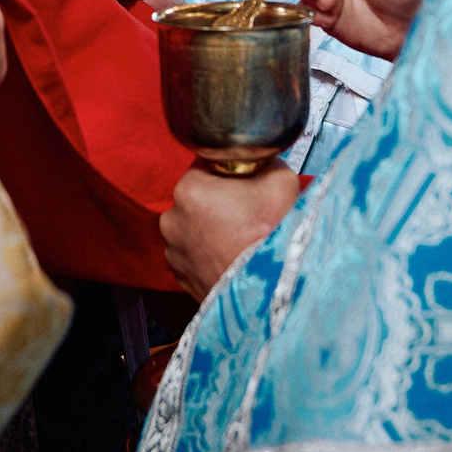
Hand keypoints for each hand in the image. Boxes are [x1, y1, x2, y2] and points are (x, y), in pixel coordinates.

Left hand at [160, 164, 301, 299]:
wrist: (275, 290)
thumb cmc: (275, 235)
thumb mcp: (280, 180)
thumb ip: (264, 162)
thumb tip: (260, 161)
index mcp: (188, 190)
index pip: (205, 166)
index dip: (229, 174)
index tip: (247, 186)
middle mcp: (171, 220)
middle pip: (197, 198)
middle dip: (218, 202)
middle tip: (248, 215)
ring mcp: (174, 253)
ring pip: (194, 228)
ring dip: (212, 230)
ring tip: (241, 240)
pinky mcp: (181, 279)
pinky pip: (194, 256)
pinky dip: (209, 255)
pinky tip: (233, 257)